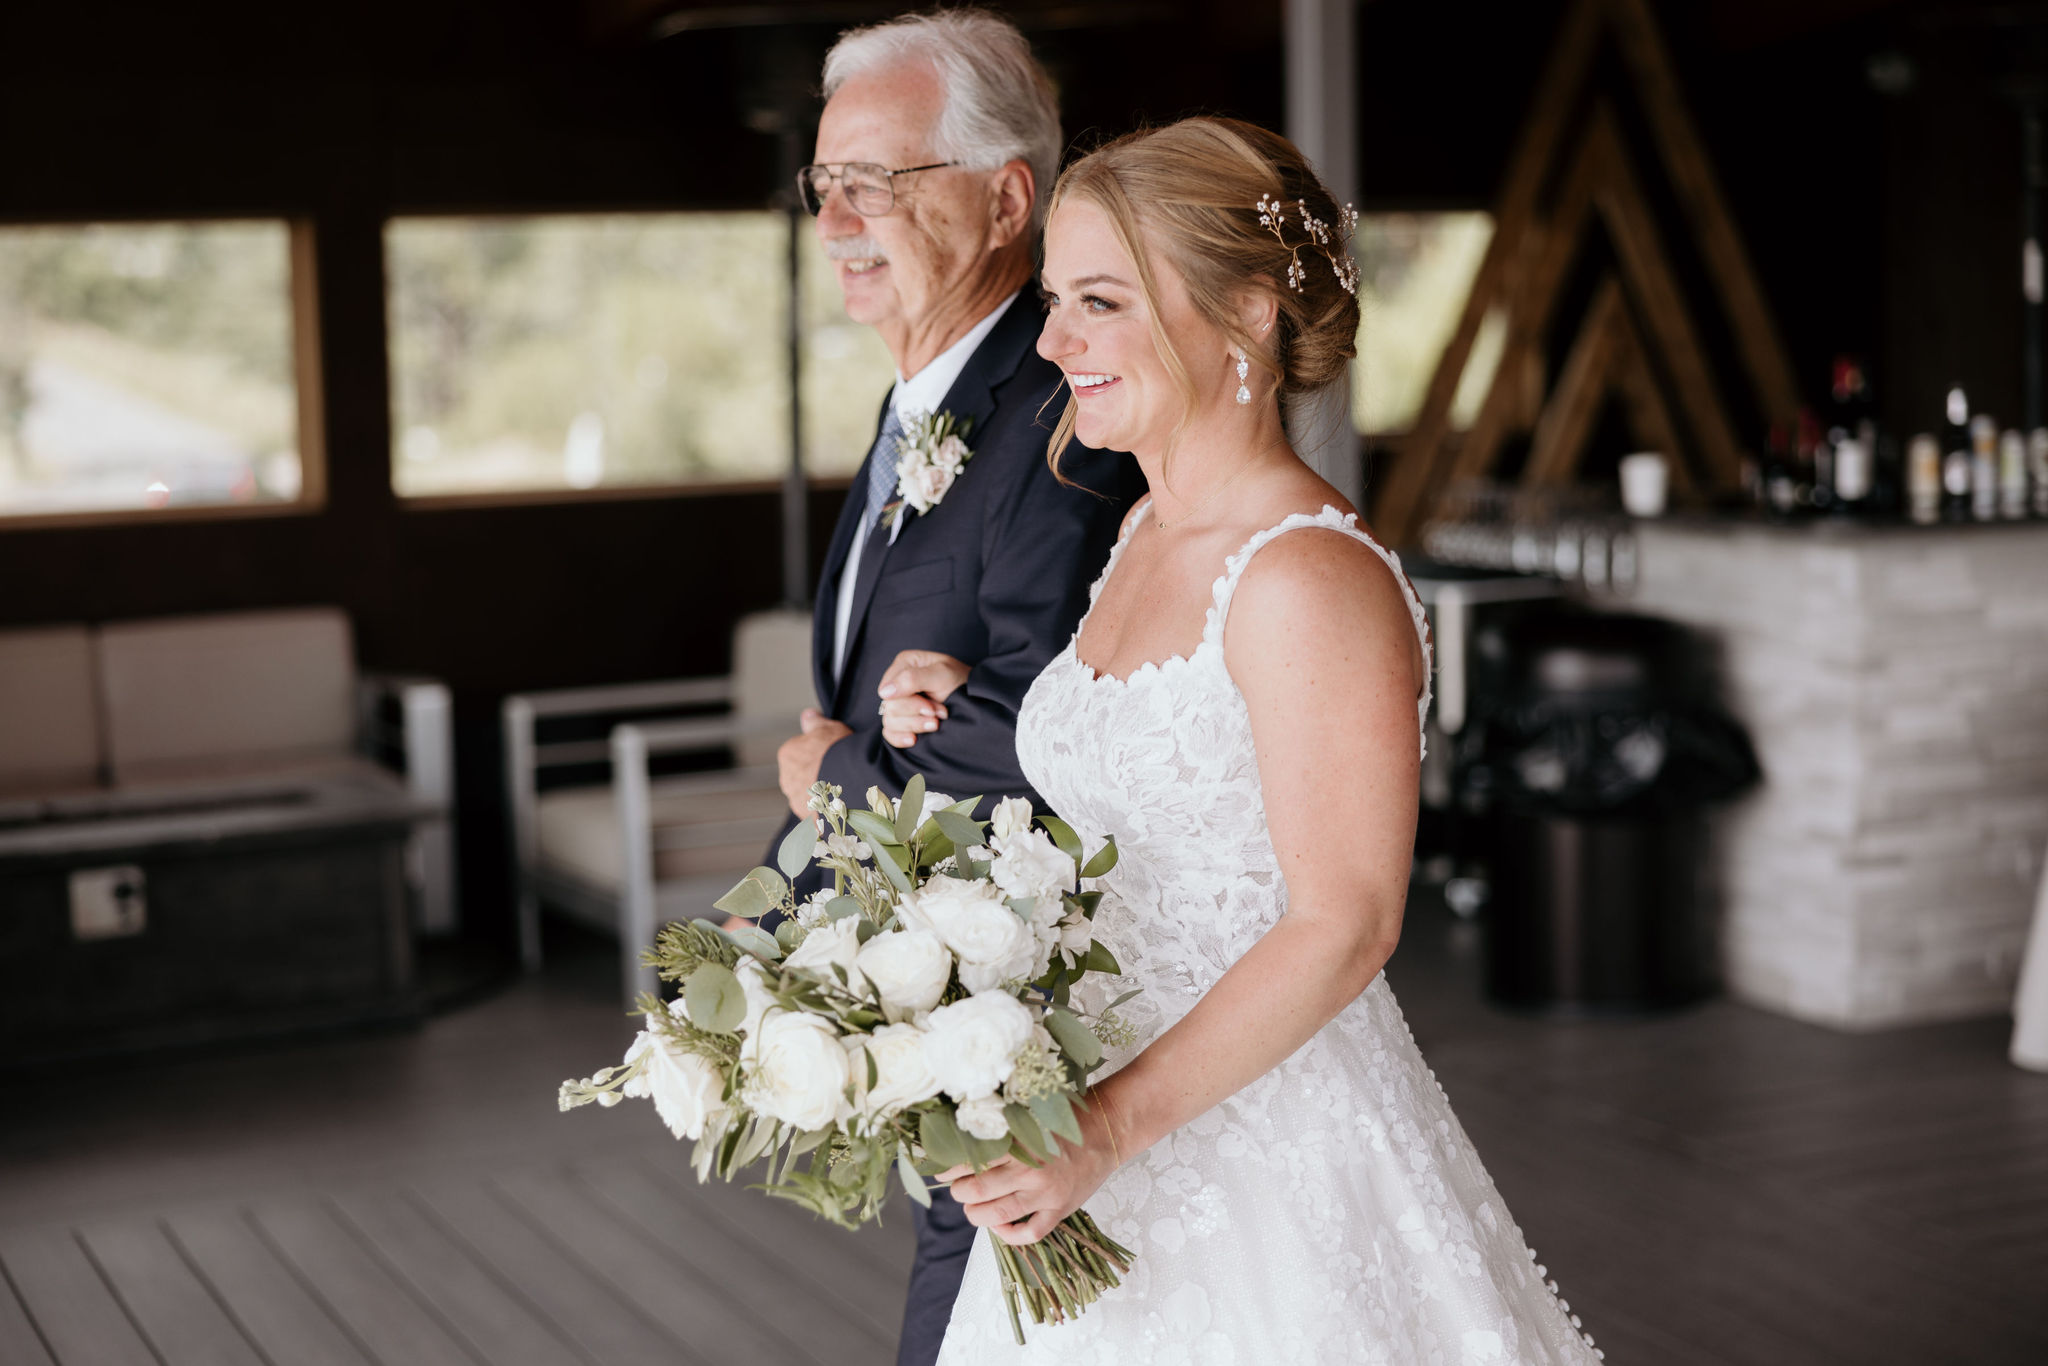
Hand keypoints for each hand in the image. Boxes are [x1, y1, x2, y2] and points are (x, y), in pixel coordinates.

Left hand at [777, 708, 851, 818]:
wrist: (849, 779)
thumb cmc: (838, 750)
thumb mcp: (828, 727)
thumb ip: (815, 722)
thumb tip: (807, 715)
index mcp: (788, 754)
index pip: (800, 752)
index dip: (818, 752)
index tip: (833, 754)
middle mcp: (786, 778)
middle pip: (802, 775)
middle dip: (816, 775)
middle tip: (838, 772)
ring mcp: (796, 801)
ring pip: (808, 796)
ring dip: (820, 795)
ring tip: (842, 791)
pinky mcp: (808, 818)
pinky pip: (816, 814)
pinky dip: (825, 812)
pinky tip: (841, 806)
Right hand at [878, 650, 969, 749]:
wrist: (977, 702)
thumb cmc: (962, 683)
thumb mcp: (942, 675)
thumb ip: (912, 679)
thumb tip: (884, 692)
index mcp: (905, 664)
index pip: (888, 688)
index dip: (908, 701)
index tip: (932, 707)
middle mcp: (898, 682)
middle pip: (890, 707)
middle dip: (916, 714)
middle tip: (940, 713)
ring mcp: (900, 703)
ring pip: (890, 721)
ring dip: (915, 725)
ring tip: (936, 724)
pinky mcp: (903, 721)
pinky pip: (889, 733)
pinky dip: (900, 738)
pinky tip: (914, 740)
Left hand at [938, 1098, 1121, 1245]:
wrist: (1106, 1130)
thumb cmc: (1063, 1120)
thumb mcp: (1029, 1117)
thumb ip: (1001, 1129)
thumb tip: (961, 1139)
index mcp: (1021, 1143)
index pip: (972, 1160)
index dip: (949, 1167)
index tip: (940, 1169)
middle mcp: (1031, 1171)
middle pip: (978, 1191)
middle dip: (959, 1192)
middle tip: (957, 1188)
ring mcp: (1046, 1194)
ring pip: (997, 1215)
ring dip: (975, 1214)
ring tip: (972, 1207)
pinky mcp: (1060, 1211)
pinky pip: (1029, 1234)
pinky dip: (1008, 1235)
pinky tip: (999, 1227)